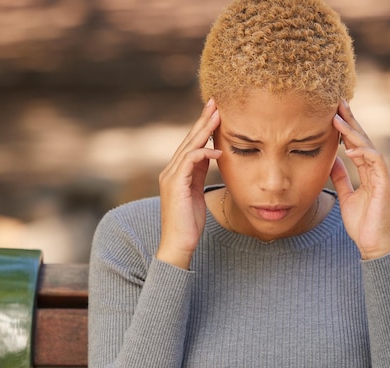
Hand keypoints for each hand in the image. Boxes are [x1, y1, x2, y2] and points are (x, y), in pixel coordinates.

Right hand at [156, 98, 221, 268]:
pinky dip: (204, 154)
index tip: (216, 112)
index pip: (191, 144)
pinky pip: (189, 162)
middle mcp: (171, 171)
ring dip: (204, 130)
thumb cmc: (189, 224)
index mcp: (177, 173)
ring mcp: (171, 177)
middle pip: (189, 140)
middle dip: (203, 120)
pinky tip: (218, 152)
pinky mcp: (175, 185)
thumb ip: (200, 176)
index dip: (203, 127)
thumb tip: (210, 158)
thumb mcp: (197, 194)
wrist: (178, 244)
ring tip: (218, 116)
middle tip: (216, 102)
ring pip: (189, 146)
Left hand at [330, 100, 389, 259]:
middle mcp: (378, 170)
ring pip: (369, 146)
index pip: (357, 144)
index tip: (333, 113)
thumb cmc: (361, 223)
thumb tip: (331, 161)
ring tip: (337, 119)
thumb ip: (341, 178)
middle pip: (364, 139)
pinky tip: (348, 147)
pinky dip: (363, 152)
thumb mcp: (346, 196)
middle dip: (351, 121)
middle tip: (338, 102)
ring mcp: (383, 176)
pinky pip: (375, 162)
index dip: (346, 128)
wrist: (372, 244)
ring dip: (353, 132)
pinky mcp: (385, 184)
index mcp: (369, 172)